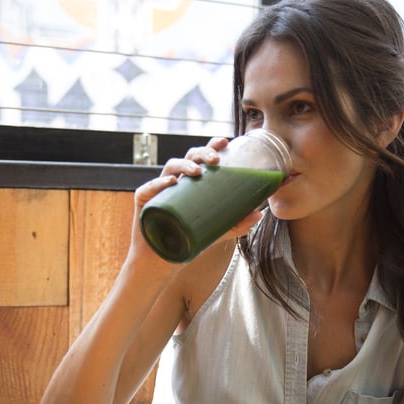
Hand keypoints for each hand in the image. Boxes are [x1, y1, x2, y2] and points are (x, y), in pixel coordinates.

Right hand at [130, 137, 259, 262]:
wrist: (161, 261)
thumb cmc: (186, 240)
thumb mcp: (215, 231)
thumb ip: (236, 224)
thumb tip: (259, 214)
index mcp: (191, 183)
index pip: (201, 158)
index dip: (211, 146)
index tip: (225, 141)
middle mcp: (175, 182)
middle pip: (187, 158)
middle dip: (202, 153)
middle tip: (216, 160)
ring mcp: (158, 191)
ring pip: (169, 168)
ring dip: (184, 166)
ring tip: (198, 172)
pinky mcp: (143, 204)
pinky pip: (148, 190)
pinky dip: (159, 184)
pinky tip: (171, 182)